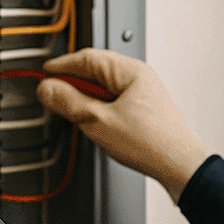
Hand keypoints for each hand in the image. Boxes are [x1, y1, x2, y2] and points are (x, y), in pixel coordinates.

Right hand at [38, 49, 210, 202]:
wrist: (179, 166)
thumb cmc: (151, 143)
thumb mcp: (99, 122)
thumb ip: (69, 103)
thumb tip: (48, 89)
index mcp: (130, 71)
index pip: (87, 57)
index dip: (62, 65)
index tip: (44, 73)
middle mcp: (138, 77)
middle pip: (95, 70)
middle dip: (71, 81)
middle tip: (52, 93)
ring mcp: (142, 93)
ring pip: (103, 86)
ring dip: (84, 96)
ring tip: (70, 110)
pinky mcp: (143, 109)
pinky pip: (113, 99)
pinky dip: (97, 106)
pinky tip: (90, 121)